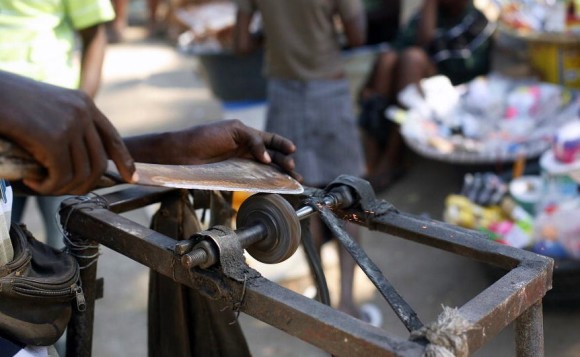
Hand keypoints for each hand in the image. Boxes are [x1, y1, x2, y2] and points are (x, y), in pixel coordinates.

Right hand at [0, 71, 135, 194]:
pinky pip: (62, 176)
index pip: (112, 138)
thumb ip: (68, 126)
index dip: (124, 161)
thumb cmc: (9, 101)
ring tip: (43, 184)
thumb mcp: (48, 107)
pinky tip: (34, 182)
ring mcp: (70, 124)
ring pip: (81, 173)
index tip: (131, 178)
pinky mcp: (53, 138)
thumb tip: (82, 159)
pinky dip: (49, 186)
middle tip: (62, 189)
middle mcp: (82, 112)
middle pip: (98, 162)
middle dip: (84, 184)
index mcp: (84, 103)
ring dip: (62, 187)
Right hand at [126, 119, 302, 181]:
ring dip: (279, 154)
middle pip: (272, 151)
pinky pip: (252, 137)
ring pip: (266, 142)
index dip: (280, 168)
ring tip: (289, 165)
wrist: (178, 156)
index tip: (294, 179)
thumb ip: (244, 178)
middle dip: (284, 162)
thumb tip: (263, 190)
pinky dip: (259, 148)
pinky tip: (264, 160)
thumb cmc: (196, 168)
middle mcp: (244, 145)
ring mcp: (239, 134)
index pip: (267, 160)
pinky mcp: (234, 128)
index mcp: (243, 156)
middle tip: (294, 173)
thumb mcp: (226, 176)